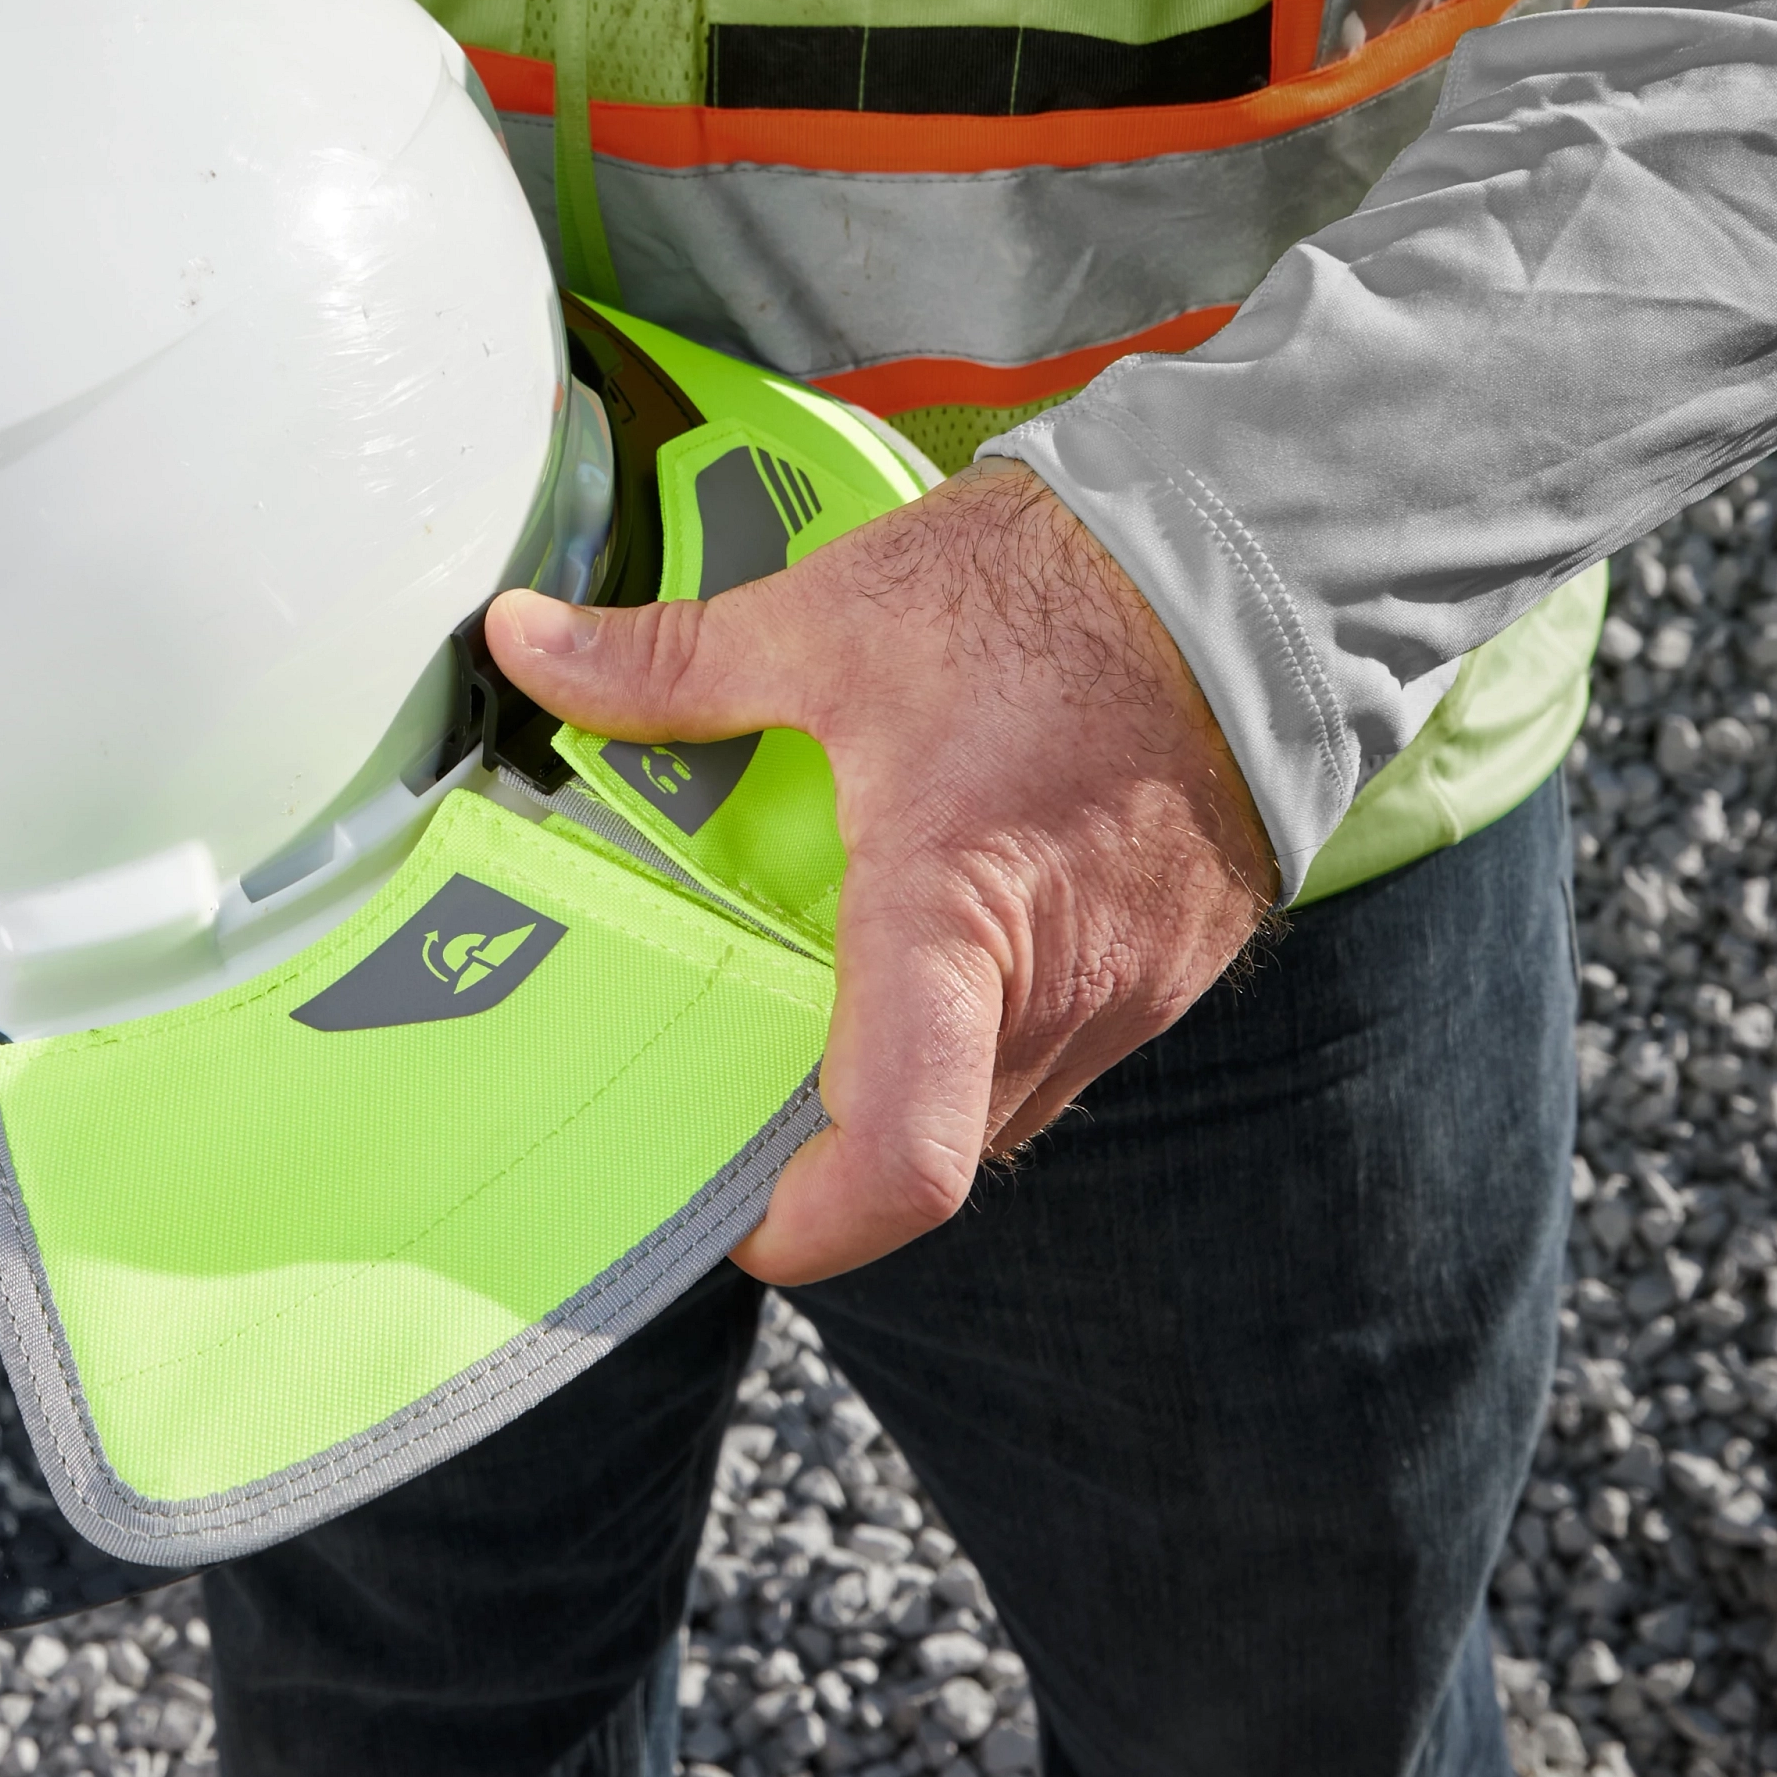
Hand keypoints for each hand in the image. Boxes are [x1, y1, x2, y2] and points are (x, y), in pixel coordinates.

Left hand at [484, 459, 1276, 1282]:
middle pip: (933, 1153)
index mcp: (957, 919)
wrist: (1252, 552)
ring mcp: (1137, 991)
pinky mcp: (1177, 968)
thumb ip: (666, 661)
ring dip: (911, 1091)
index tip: (725, 1211)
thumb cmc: (1050, 588)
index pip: (900, 1157)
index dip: (803, 1224)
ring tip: (818, 1009)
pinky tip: (933, 951)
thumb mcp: (830, 617)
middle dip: (828, 1152)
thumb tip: (524, 645)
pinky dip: (984, 1036)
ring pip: (1001, 1111)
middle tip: (732, 1088)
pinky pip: (1063, 1054)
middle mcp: (1063, 989)